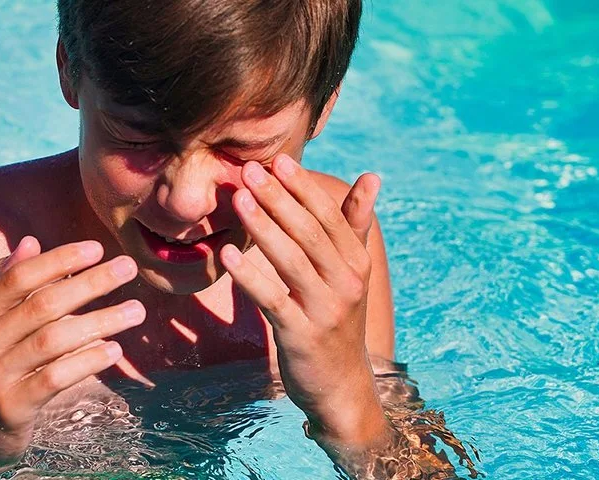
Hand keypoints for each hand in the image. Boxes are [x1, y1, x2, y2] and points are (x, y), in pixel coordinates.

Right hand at [0, 236, 143, 472]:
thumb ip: (7, 285)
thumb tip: (31, 241)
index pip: (18, 277)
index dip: (59, 259)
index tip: (97, 248)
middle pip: (42, 304)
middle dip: (90, 283)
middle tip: (128, 269)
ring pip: (54, 340)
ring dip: (101, 321)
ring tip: (136, 311)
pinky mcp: (11, 407)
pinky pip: (56, 377)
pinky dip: (88, 361)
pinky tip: (115, 350)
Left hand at [219, 154, 392, 444]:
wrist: (342, 386)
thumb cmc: (339, 321)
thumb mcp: (352, 273)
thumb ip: (355, 225)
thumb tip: (371, 176)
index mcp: (356, 263)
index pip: (329, 217)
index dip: (302, 188)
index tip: (276, 160)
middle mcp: (346, 283)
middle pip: (309, 233)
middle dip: (277, 199)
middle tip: (248, 170)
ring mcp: (325, 310)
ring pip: (291, 261)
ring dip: (263, 227)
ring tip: (238, 199)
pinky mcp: (300, 335)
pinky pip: (272, 300)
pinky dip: (249, 276)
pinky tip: (227, 255)